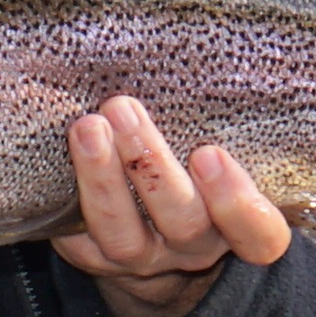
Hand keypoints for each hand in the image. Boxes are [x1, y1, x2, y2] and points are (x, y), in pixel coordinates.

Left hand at [49, 97, 290, 316]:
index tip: (209, 154)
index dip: (237, 202)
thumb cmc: (198, 177)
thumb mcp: (221, 162)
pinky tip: (56, 155)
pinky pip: (77, 239)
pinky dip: (68, 195)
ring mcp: (143, 260)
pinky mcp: (96, 259)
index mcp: (239, 229)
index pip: (259, 234)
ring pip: (123, 234)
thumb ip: (216, 128)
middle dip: (151, 166)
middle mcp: (194, 249)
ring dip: (102, 178)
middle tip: (124, 109)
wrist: (155, 237)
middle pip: (183, 222)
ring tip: (87, 127)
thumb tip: (186, 56)